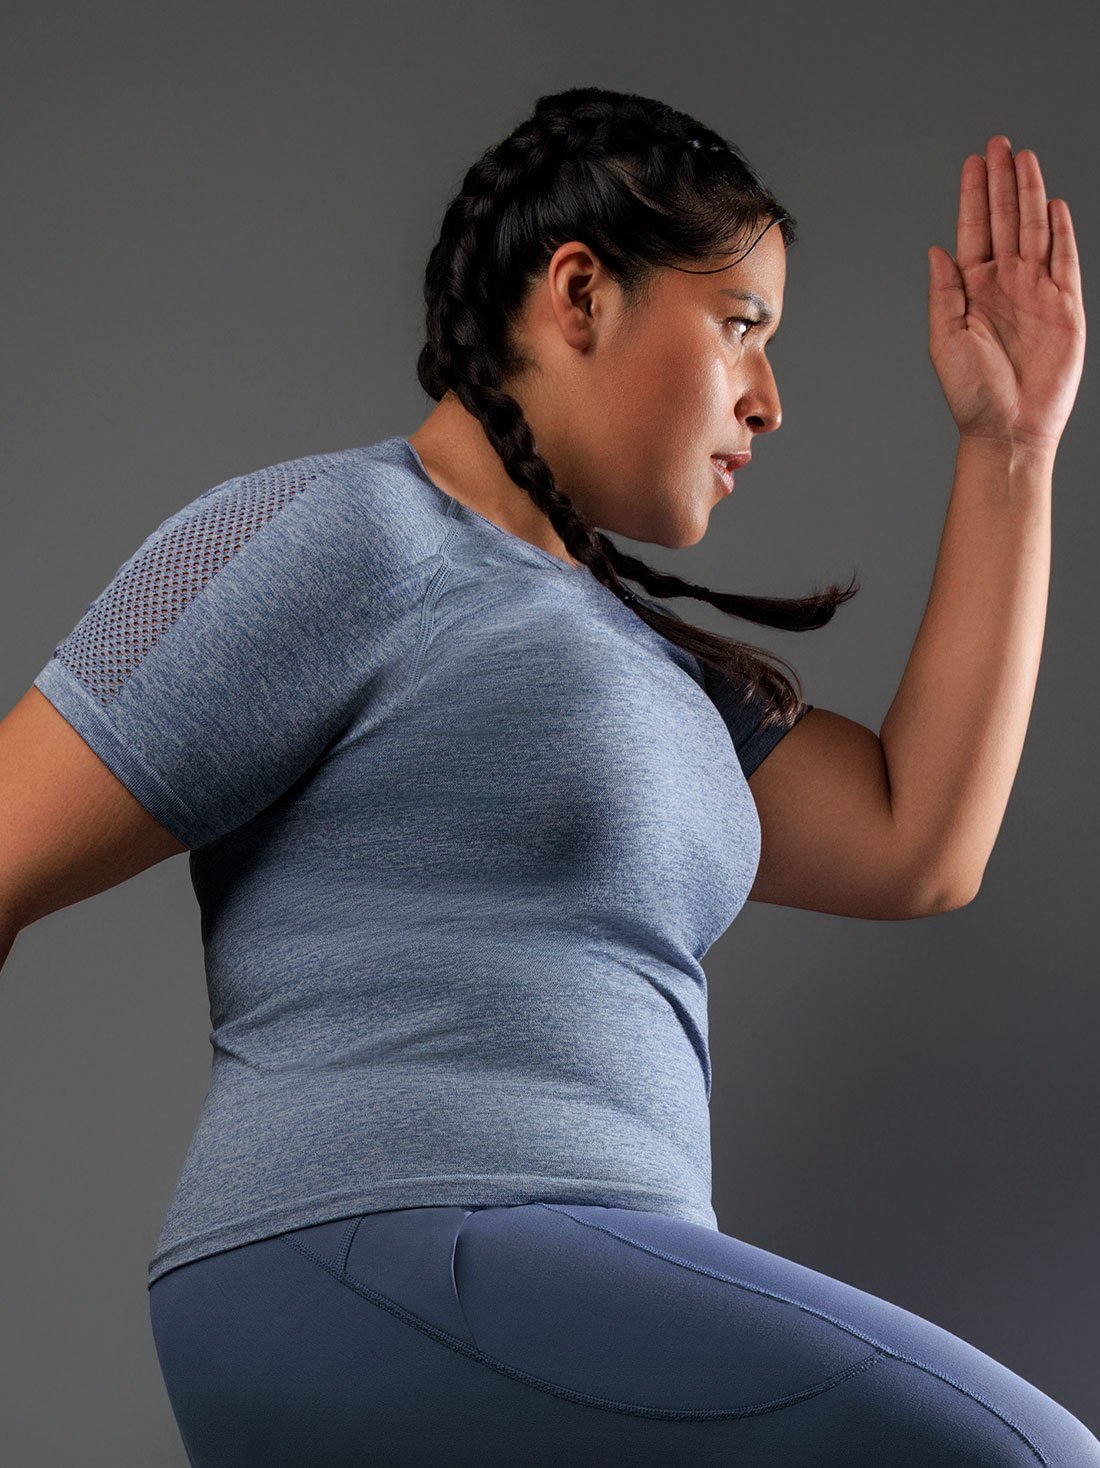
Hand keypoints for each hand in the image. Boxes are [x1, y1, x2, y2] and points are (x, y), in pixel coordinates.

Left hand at [927, 135, 1084, 452]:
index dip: (974, 196)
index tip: (974, 162)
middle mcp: (1005, 285)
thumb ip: (943, 293)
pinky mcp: (1064, 306)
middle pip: (1006, 220)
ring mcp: (1036, 292)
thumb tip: (936, 249)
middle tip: (999, 144)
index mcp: (972, 291)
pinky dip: (1061, 231)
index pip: (974, 231)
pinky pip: (1064, 260)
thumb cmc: (971, 393)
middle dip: (1002, 182)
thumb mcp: (945, 340)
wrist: (1009, 427)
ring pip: (1035, 230)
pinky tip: (1054, 203)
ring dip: (1030, 194)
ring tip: (1024, 159)